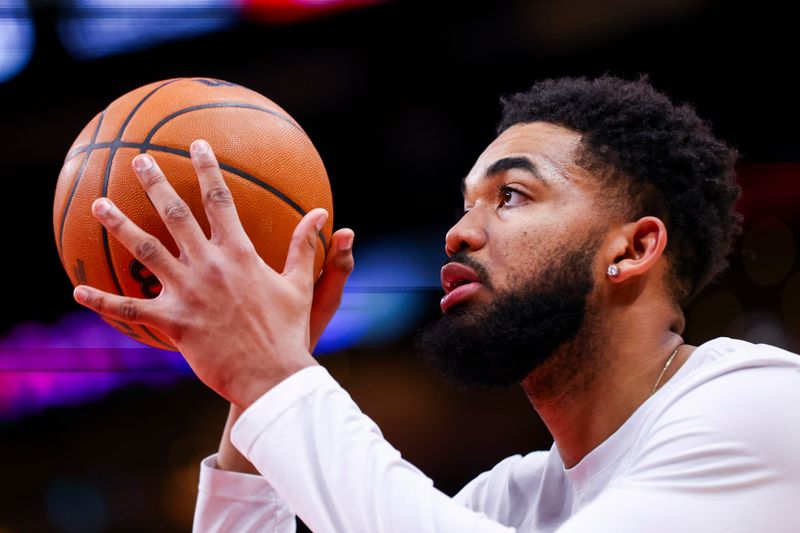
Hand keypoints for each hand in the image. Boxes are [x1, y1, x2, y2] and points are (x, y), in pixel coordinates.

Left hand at [73, 140, 348, 407]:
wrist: (272, 375)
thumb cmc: (288, 331)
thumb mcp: (300, 284)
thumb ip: (303, 245)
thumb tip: (323, 213)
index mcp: (239, 253)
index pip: (220, 200)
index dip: (207, 169)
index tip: (196, 145)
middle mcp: (209, 265)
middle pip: (175, 214)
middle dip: (155, 182)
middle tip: (138, 159)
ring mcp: (187, 293)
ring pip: (145, 251)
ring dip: (120, 224)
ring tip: (99, 203)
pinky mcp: (173, 323)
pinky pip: (130, 308)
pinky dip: (103, 300)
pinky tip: (77, 291)